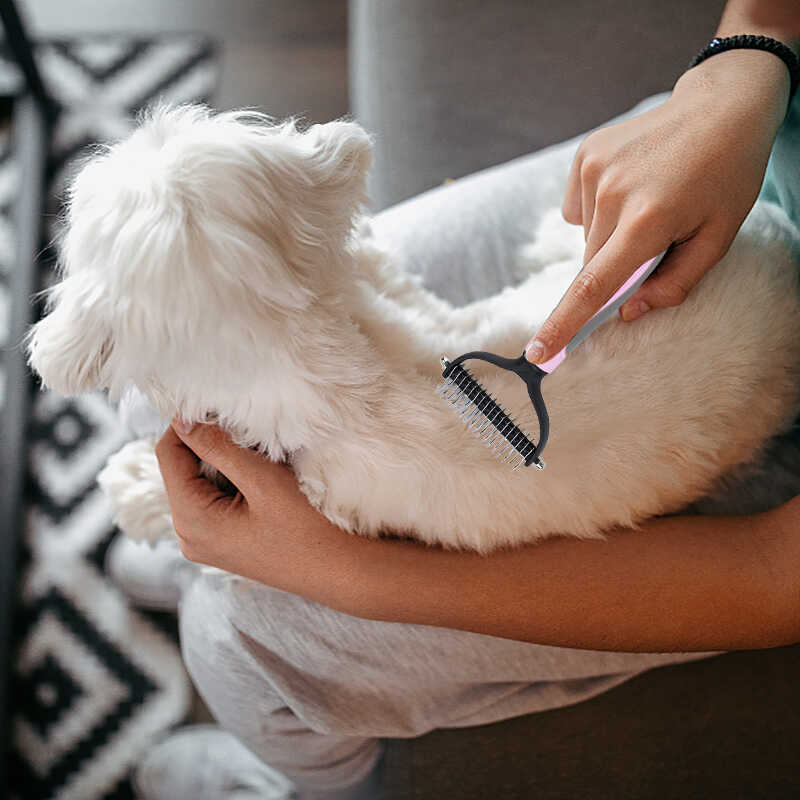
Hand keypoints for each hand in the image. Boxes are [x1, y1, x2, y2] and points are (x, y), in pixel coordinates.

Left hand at [154, 421, 349, 590]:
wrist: (336, 571)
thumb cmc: (305, 528)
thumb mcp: (262, 480)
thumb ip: (219, 447)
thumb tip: (183, 419)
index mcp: (192, 519)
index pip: (168, 454)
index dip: (187, 424)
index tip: (218, 407)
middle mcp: (188, 535)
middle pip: (181, 469)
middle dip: (210, 445)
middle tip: (249, 436)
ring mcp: (203, 542)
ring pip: (199, 482)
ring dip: (224, 463)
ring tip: (261, 462)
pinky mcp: (220, 543)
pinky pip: (212, 499)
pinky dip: (232, 481)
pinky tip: (261, 483)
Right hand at [525, 49, 790, 363]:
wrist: (722, 105)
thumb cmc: (727, 176)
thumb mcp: (718, 237)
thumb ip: (675, 283)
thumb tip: (628, 311)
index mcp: (649, 220)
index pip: (594, 284)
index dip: (563, 323)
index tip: (536, 353)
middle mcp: (613, 194)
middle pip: (593, 263)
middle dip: (614, 267)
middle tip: (654, 240)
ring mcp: (594, 170)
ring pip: (587, 236)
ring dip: (609, 236)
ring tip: (648, 202)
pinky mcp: (585, 155)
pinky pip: (579, 208)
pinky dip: (598, 210)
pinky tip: (629, 186)